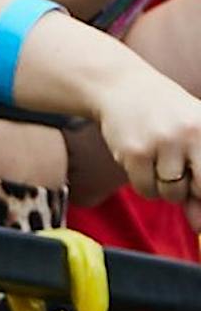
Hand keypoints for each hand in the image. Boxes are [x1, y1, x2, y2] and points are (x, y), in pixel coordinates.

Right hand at [94, 64, 200, 229]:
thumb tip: (199, 226)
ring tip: (154, 155)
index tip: (190, 182)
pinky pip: (147, 190)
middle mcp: (190, 133)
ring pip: (172, 194)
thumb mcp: (188, 138)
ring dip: (162, 185)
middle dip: (189, 187)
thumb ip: (197, 179)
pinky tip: (137, 156)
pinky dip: (142, 182)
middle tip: (175, 166)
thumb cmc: (162, 115)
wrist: (118, 84)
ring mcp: (162, 141)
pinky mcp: (135, 150)